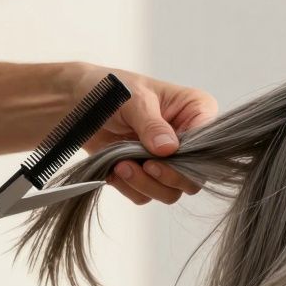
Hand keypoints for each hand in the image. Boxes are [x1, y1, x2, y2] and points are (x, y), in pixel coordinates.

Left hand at [75, 65, 217, 204]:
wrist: (76, 103)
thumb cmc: (108, 90)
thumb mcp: (133, 99)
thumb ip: (152, 125)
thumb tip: (169, 149)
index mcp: (196, 110)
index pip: (209, 143)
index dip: (190, 157)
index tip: (162, 156)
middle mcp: (188, 139)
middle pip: (193, 177)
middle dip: (166, 177)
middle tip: (143, 166)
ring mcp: (168, 159)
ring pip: (171, 191)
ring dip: (146, 185)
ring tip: (122, 165)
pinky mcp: (148, 174)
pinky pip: (147, 195)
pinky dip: (131, 188)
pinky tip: (116, 169)